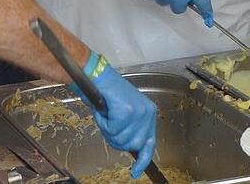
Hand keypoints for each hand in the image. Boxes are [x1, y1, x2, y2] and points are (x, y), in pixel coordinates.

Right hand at [86, 60, 156, 178]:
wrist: (100, 77)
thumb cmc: (109, 94)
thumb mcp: (125, 114)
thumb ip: (131, 130)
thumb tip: (131, 149)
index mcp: (149, 113)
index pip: (150, 143)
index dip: (142, 160)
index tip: (135, 172)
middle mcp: (147, 113)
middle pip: (132, 145)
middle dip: (116, 139)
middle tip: (108, 124)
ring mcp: (138, 113)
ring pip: (120, 139)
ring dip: (108, 130)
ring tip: (106, 114)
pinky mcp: (128, 112)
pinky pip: (112, 130)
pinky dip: (103, 122)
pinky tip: (104, 111)